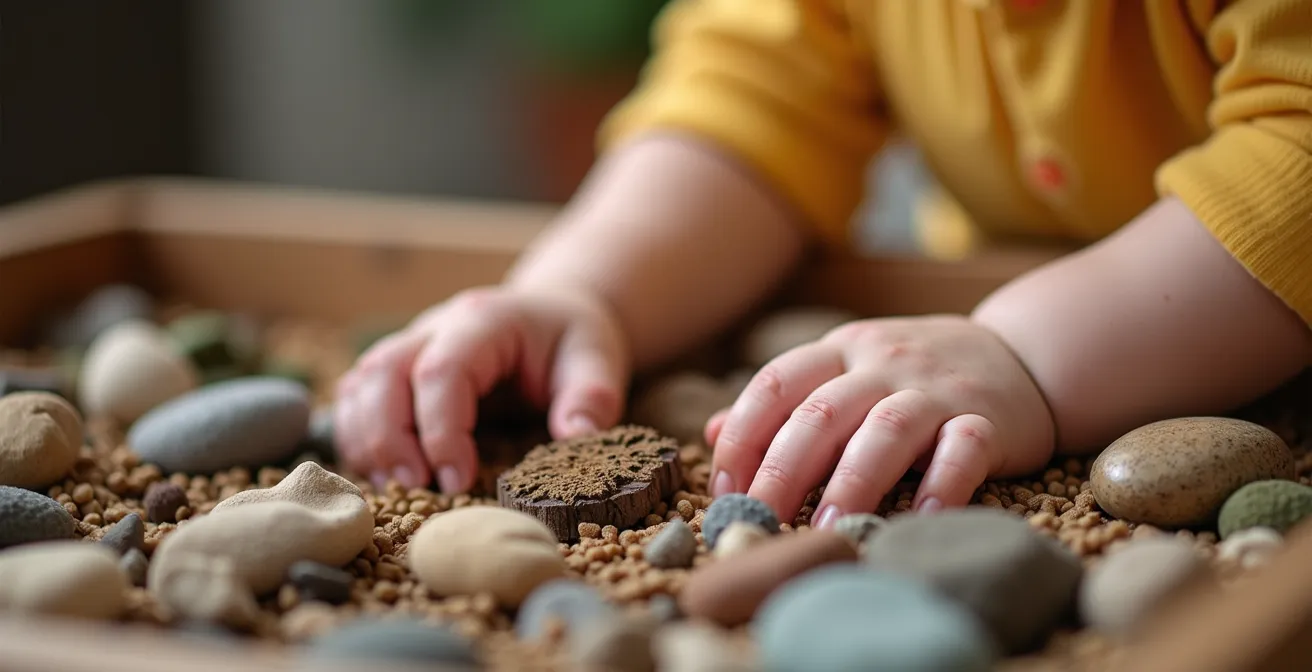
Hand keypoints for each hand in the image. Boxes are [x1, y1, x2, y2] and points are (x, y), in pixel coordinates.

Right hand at [333, 287, 629, 492]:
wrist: (551, 313)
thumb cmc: (570, 340)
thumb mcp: (597, 360)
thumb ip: (592, 397)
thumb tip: (576, 437)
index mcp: (484, 322)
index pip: (442, 371)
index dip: (441, 429)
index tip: (458, 480)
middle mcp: (436, 327)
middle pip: (384, 373)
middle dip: (390, 437)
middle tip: (416, 488)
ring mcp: (410, 344)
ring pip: (362, 383)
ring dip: (367, 439)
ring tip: (396, 488)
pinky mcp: (397, 367)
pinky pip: (357, 396)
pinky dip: (359, 436)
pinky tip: (384, 474)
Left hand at [704, 315, 1054, 528]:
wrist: (1023, 355)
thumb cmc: (915, 375)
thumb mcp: (847, 370)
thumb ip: (785, 401)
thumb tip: (711, 432)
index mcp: (840, 350)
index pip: (776, 383)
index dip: (743, 435)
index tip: (726, 490)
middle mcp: (882, 361)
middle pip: (822, 412)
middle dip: (784, 469)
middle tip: (761, 521)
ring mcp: (936, 388)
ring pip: (886, 429)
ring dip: (853, 481)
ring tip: (829, 529)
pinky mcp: (987, 418)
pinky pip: (963, 449)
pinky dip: (942, 484)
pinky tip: (920, 520)